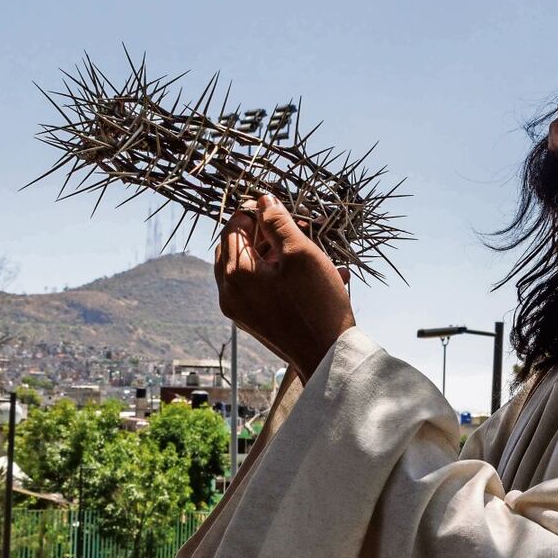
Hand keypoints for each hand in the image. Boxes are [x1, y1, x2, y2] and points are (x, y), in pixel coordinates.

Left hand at [215, 194, 355, 380]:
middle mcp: (230, 293)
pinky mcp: (255, 321)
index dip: (255, 212)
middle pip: (237, 248)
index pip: (233, 227)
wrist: (327, 357)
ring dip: (277, 253)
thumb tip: (263, 200)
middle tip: (294, 226)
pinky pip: (260, 288)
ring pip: (251, 268)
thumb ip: (278, 223)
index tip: (279, 207)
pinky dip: (281, 275)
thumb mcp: (301, 254)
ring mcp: (241, 310)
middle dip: (265, 233)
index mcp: (236, 274)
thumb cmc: (317, 305)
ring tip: (310, 249)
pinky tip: (314, 274)